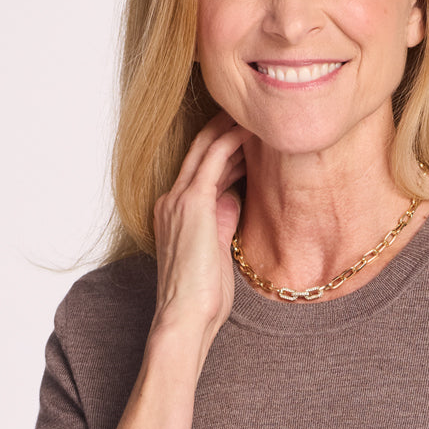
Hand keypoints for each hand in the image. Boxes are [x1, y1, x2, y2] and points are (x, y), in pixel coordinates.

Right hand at [150, 112, 250, 366]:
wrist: (185, 317)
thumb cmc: (204, 297)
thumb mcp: (215, 252)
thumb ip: (221, 223)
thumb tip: (235, 200)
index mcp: (176, 213)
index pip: (202, 171)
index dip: (227, 151)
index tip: (251, 137)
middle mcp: (172, 200)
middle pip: (200, 152)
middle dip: (226, 130)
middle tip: (254, 112)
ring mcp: (179, 199)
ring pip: (205, 148)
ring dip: (230, 127)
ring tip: (256, 111)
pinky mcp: (193, 203)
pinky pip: (214, 159)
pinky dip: (232, 139)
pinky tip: (251, 127)